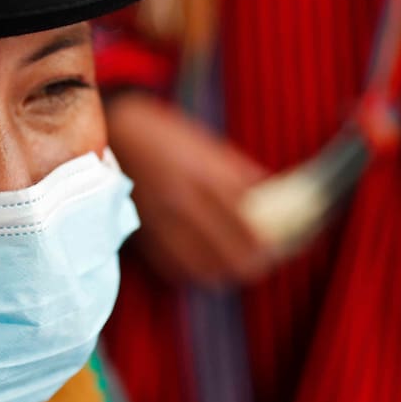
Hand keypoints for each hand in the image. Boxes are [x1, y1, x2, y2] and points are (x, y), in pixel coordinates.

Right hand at [105, 92, 273, 284]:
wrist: (110, 131)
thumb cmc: (162, 132)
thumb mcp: (206, 143)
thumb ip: (239, 173)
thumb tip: (274, 195)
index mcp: (201, 175)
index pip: (250, 225)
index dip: (275, 241)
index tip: (290, 240)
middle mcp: (181, 203)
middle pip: (233, 256)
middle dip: (258, 261)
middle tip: (269, 254)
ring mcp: (160, 224)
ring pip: (207, 270)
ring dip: (229, 270)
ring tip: (240, 260)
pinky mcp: (142, 236)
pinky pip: (177, 270)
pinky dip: (197, 270)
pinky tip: (206, 259)